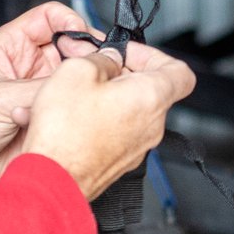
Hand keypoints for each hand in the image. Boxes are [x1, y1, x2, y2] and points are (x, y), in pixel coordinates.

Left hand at [0, 2, 93, 208]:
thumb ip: (40, 86)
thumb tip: (78, 78)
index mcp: (10, 48)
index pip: (50, 18)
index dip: (71, 22)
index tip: (84, 40)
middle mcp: (28, 69)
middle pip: (71, 49)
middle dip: (85, 58)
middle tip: (94, 70)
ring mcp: (39, 95)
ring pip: (76, 81)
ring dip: (81, 88)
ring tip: (81, 97)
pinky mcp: (48, 122)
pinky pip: (74, 111)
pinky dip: (79, 114)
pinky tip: (73, 120)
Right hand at [20, 41, 196, 199]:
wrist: (52, 179)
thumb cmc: (65, 133)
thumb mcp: (77, 71)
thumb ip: (102, 58)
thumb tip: (110, 58)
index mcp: (150, 97)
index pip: (180, 72)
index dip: (156, 56)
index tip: (129, 54)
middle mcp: (152, 125)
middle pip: (152, 90)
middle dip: (125, 74)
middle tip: (96, 70)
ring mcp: (138, 147)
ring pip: (134, 111)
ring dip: (112, 97)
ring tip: (81, 94)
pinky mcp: (121, 161)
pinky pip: (120, 132)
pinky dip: (104, 119)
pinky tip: (77, 117)